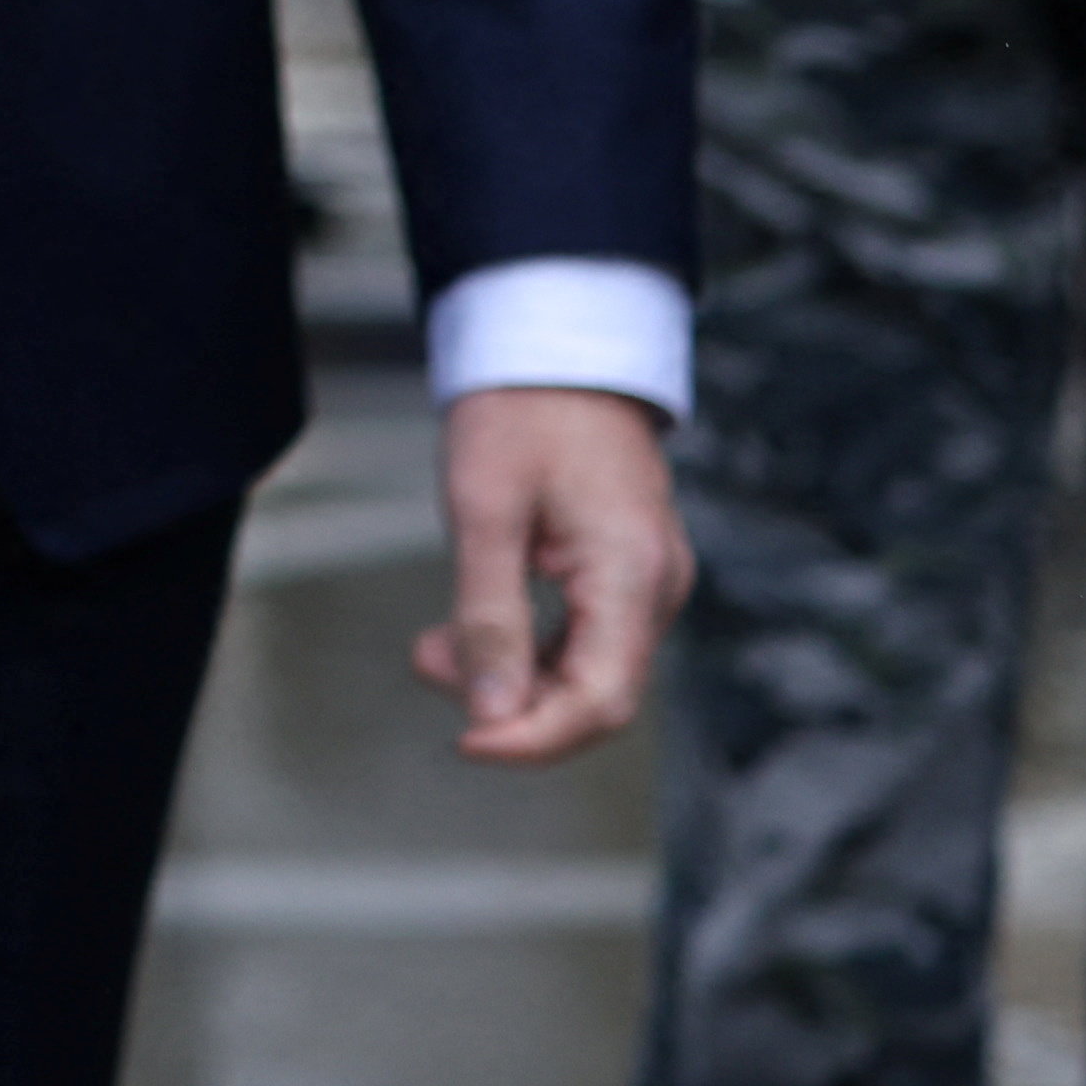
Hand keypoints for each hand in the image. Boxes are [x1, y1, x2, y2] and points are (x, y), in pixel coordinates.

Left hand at [418, 382, 685, 763]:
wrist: (557, 344)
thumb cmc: (521, 410)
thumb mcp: (484, 508)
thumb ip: (490, 615)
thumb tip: (491, 713)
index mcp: (634, 573)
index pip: (601, 700)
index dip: (533, 738)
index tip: (465, 741)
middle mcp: (657, 587)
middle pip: (596, 695)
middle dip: (511, 704)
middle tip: (428, 664)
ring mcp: (647, 581)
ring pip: (586, 670)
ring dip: (510, 674)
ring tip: (433, 647)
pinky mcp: (626, 572)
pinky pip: (584, 637)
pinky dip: (526, 645)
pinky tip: (468, 628)